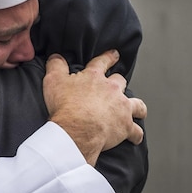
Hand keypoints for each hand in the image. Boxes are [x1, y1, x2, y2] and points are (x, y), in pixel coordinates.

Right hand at [44, 50, 146, 165]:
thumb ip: (56, 66)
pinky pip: (136, 131)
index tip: (114, 55)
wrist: (77, 130)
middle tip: (118, 86)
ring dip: (137, 108)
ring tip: (137, 111)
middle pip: (121, 82)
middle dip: (120, 83)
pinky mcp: (126, 127)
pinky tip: (135, 137)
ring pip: (137, 105)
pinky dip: (136, 135)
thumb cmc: (65, 107)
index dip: (109, 57)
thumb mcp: (53, 81)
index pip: (103, 62)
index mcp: (94, 77)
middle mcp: (112, 90)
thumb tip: (56, 57)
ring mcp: (122, 108)